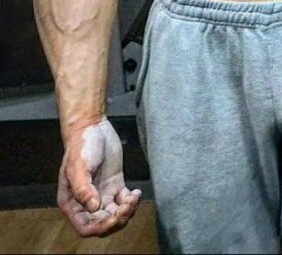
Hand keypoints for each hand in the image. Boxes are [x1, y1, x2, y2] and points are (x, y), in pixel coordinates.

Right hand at [57, 117, 141, 237]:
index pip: (85, 227)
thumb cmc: (81, 145)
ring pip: (115, 215)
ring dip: (126, 212)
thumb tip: (93, 207)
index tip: (113, 217)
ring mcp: (101, 194)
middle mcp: (86, 202)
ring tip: (133, 198)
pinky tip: (136, 193)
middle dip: (117, 220)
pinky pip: (123, 202)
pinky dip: (132, 202)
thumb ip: (83, 188)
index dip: (100, 228)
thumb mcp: (78, 166)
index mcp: (72, 202)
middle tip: (127, 206)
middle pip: (102, 224)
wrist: (92, 126)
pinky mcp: (114, 186)